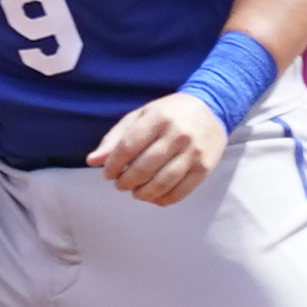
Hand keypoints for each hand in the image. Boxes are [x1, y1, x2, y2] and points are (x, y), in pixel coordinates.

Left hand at [86, 92, 231, 205]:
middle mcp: (178, 134)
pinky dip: (164, 199)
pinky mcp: (205, 167)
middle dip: (126, 182)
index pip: (128, 147)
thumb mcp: (141, 116)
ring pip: (163, 182)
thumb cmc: (170, 113)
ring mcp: (194, 152)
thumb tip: (93, 161)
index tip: (108, 174)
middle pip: (144, 167)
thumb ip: (116, 138)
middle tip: (121, 185)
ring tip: (136, 192)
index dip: (113, 165)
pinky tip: (155, 197)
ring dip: (144, 193)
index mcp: (158, 118)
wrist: (213, 107)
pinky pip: (181, 191)